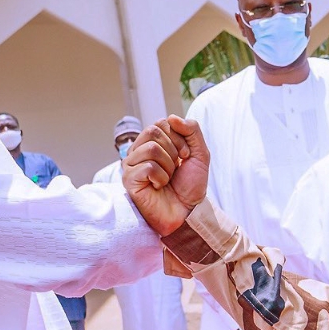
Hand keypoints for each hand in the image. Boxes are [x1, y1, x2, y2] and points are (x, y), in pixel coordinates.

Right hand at [123, 116, 210, 235]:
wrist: (188, 212)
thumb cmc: (190, 185)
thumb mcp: (199, 154)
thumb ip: (192, 130)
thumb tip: (172, 117)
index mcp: (153, 143)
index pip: (162, 123)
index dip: (178, 137)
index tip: (185, 156)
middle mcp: (139, 151)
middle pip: (153, 131)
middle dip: (173, 150)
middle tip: (176, 168)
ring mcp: (131, 165)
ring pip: (150, 148)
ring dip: (168, 166)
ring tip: (167, 179)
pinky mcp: (129, 180)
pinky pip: (147, 166)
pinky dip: (161, 177)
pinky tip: (159, 187)